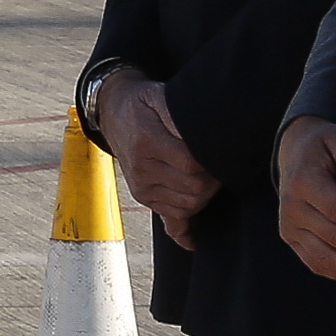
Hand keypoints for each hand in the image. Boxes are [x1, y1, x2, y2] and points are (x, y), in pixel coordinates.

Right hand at [93, 68, 219, 246]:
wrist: (113, 112)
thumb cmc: (142, 104)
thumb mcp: (161, 98)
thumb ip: (182, 116)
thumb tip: (206, 137)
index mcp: (147, 142)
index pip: (193, 167)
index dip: (213, 163)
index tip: (222, 153)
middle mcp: (141, 168)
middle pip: (193, 191)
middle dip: (214, 181)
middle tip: (222, 166)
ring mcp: (141, 186)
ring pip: (187, 206)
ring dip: (205, 196)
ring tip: (210, 178)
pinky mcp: (143, 196)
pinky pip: (169, 218)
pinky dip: (185, 230)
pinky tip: (195, 237)